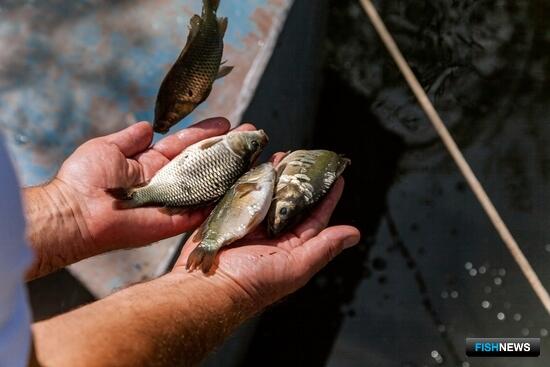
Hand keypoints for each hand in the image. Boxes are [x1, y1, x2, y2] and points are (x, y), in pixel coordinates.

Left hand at [47, 118, 243, 257]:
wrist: (78, 212)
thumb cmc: (86, 178)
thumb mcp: (108, 148)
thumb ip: (131, 138)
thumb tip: (148, 126)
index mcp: (152, 162)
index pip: (186, 144)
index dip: (205, 133)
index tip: (226, 122)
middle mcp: (168, 181)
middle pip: (203, 162)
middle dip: (226, 148)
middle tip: (250, 134)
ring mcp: (175, 201)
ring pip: (209, 184)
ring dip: (231, 170)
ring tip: (255, 155)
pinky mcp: (177, 221)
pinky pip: (205, 210)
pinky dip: (223, 200)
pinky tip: (244, 184)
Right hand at [173, 177, 360, 309]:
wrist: (208, 286)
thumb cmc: (253, 282)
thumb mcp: (295, 266)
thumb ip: (323, 248)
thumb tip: (354, 234)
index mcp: (291, 246)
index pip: (315, 217)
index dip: (327, 197)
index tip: (337, 177)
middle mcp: (272, 234)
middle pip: (290, 201)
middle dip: (298, 180)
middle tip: (304, 159)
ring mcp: (249, 224)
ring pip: (266, 194)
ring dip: (274, 175)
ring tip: (280, 156)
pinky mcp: (228, 216)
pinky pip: (241, 194)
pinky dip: (248, 179)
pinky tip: (254, 164)